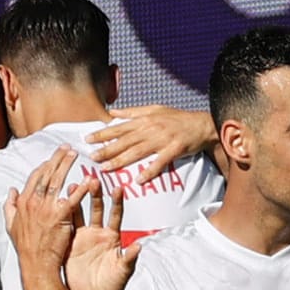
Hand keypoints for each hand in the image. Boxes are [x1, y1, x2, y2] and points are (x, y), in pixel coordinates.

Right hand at [5, 148, 94, 275]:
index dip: (45, 165)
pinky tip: (90, 179)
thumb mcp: (11, 225)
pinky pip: (73, 198)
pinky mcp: (60, 216)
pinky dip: (82, 187)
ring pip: (58, 180)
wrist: (36, 265)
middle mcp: (33, 201)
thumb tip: (11, 190)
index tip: (53, 157)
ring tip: (76, 155)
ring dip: (67, 165)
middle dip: (57, 158)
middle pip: (47, 174)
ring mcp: (46, 207)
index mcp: (23, 201)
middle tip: (67, 148)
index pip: (35, 177)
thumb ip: (10, 206)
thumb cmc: (26, 248)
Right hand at [65, 175, 139, 289]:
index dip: (116, 202)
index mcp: (112, 238)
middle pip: (96, 209)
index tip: (118, 188)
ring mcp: (81, 237)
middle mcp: (97, 234)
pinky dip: (62, 214)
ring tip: (73, 185)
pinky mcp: (68, 244)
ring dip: (76, 200)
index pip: (116, 215)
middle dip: (94, 195)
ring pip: (78, 214)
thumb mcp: (122, 273)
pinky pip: (65, 226)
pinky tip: (59, 201)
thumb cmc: (110, 288)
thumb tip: (139, 246)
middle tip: (92, 180)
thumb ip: (129, 259)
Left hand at [88, 106, 216, 183]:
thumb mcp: (154, 109)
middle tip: (92, 158)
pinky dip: (150, 171)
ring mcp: (163, 139)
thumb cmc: (178, 117)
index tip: (88, 139)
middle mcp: (151, 128)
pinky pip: (160, 162)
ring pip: (138, 151)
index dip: (103, 134)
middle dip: (107, 149)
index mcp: (144, 119)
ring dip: (121, 160)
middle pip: (125, 140)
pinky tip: (139, 180)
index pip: (119, 127)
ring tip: (106, 168)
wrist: (202, 123)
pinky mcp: (174, 149)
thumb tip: (112, 112)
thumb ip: (132, 112)